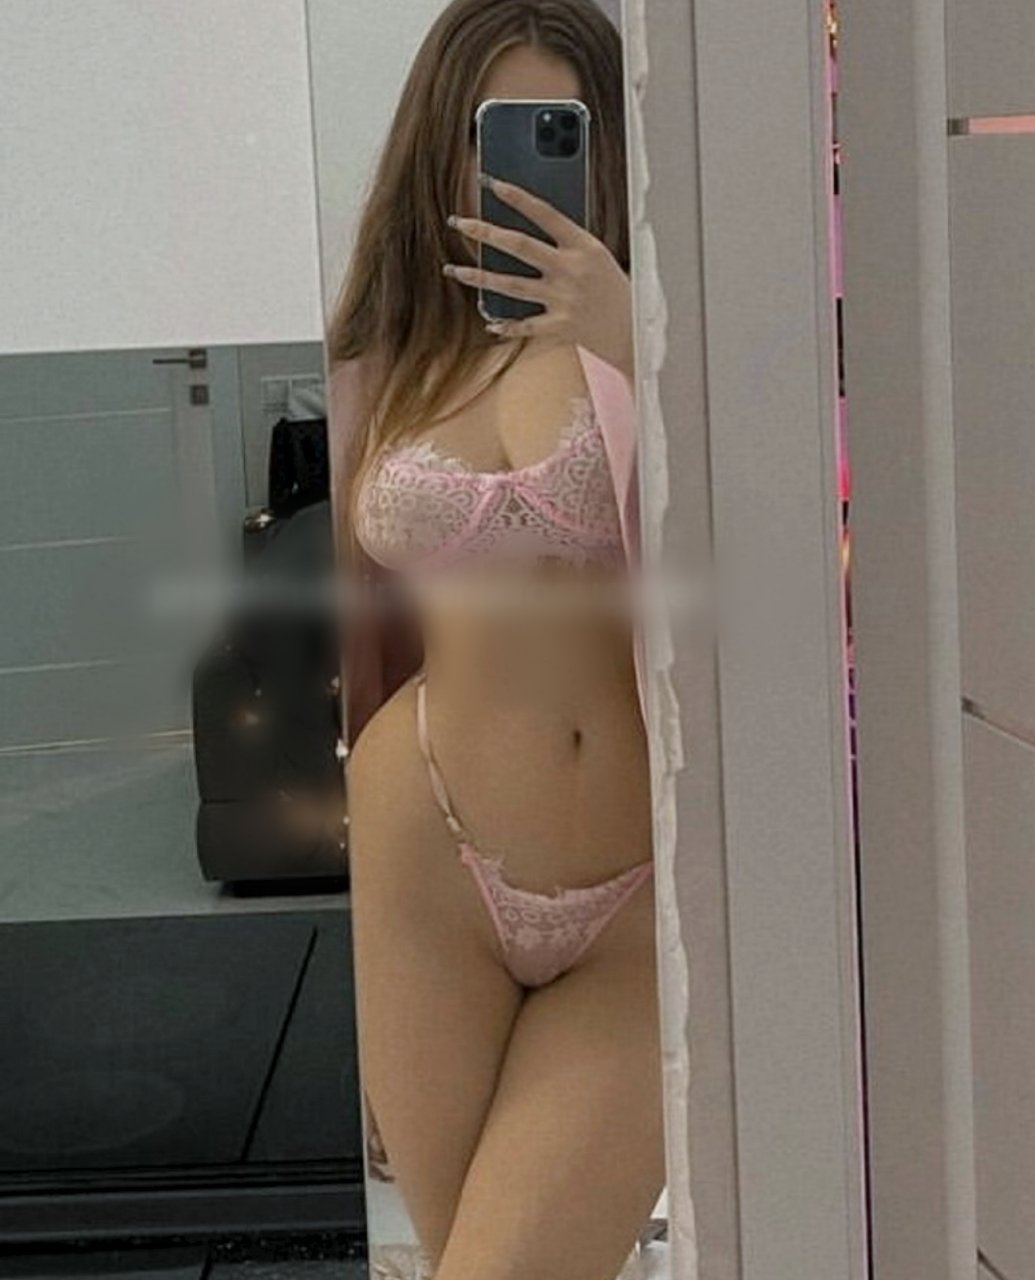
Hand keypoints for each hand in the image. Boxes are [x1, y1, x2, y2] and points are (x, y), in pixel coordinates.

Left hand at [443, 176, 633, 381]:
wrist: (634, 330)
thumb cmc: (614, 288)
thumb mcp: (598, 256)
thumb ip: (568, 241)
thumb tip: (531, 224)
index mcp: (583, 246)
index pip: (545, 214)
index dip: (517, 197)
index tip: (490, 182)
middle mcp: (571, 270)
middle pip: (520, 246)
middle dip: (486, 232)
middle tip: (459, 221)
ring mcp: (563, 300)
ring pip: (512, 285)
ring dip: (480, 277)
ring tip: (454, 270)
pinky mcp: (560, 327)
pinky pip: (525, 325)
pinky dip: (506, 326)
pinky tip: (488, 322)